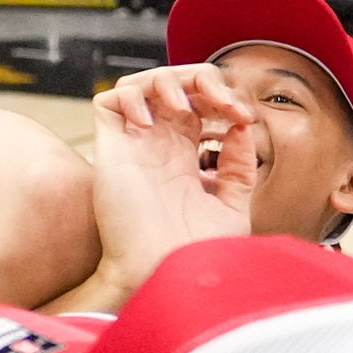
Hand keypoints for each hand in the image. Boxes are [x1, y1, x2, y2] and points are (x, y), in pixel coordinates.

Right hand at [91, 65, 263, 270]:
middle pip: (175, 85)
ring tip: (187, 105)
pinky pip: (108, 100)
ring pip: (141, 84)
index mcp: (185, 159)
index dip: (223, 99)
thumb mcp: (232, 208)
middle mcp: (158, 147)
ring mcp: (133, 145)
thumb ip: (238, 168)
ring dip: (169, 80)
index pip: (199, 105)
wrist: (163, 272)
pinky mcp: (110, 148)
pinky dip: (131, 97)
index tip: (244, 118)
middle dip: (203, 80)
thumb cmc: (193, 255)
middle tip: (226, 102)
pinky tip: (152, 122)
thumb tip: (241, 130)